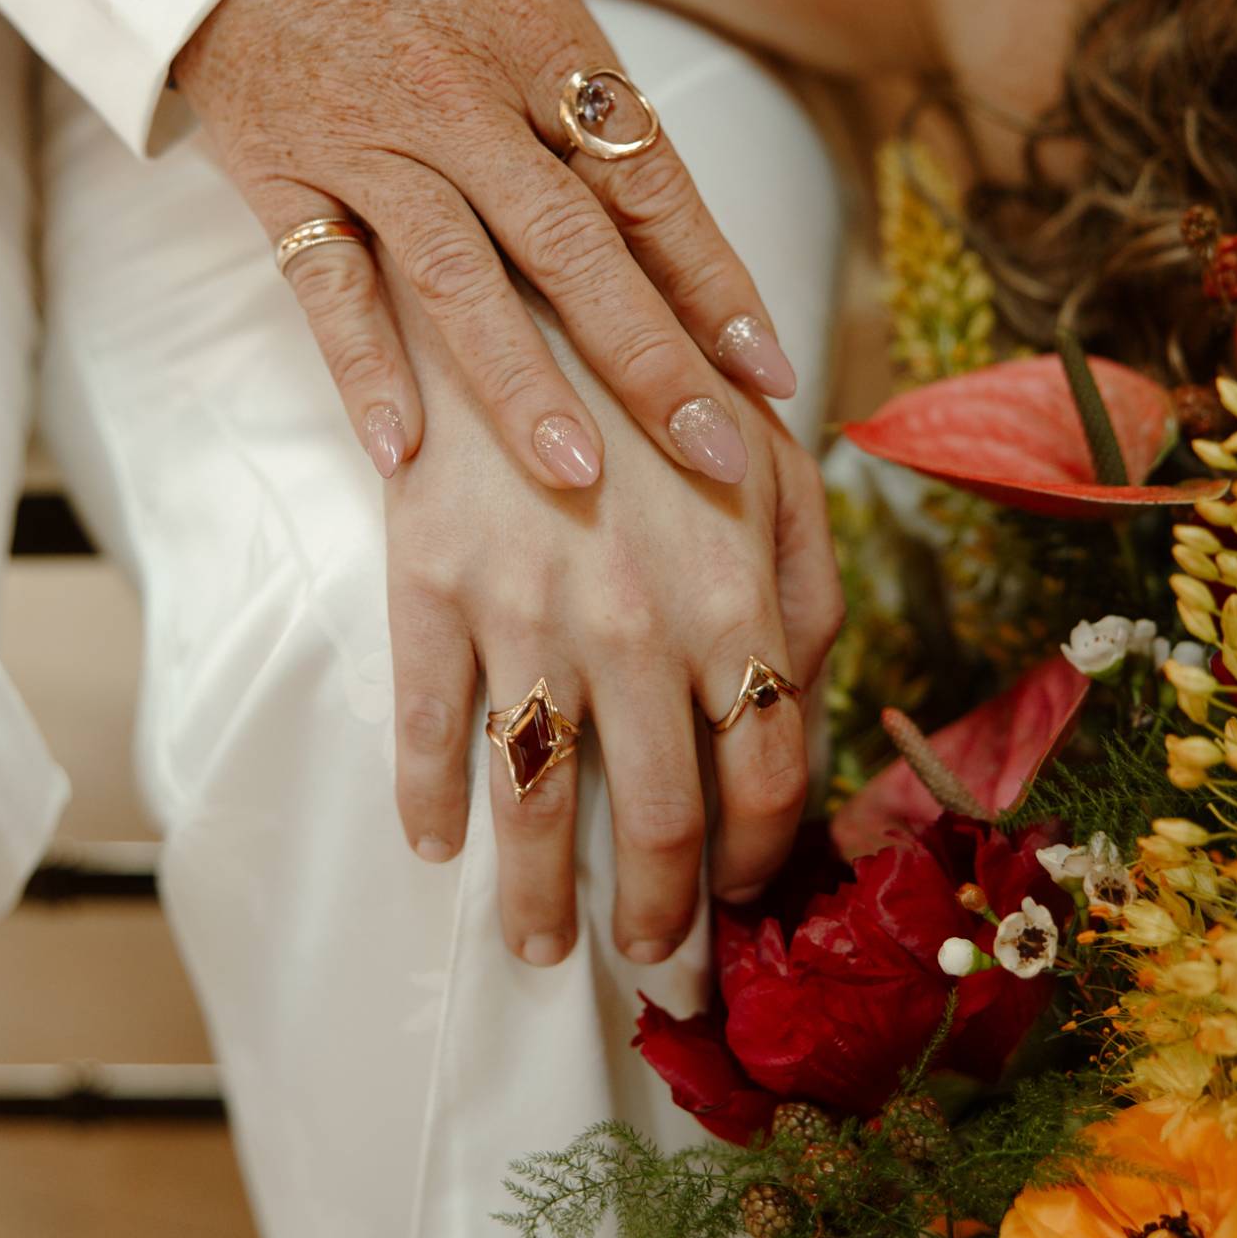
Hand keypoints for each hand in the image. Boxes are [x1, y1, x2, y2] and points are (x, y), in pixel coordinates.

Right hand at [170, 0, 797, 488]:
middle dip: (650, 358)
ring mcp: (369, 140)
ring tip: (579, 478)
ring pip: (456, 276)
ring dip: (520, 384)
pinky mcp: (282, 171)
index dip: (712, 281)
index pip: (646, 182)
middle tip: (713, 453)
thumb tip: (665, 206)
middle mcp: (463, 99)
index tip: (767, 370)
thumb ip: (588, 91)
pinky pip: (325, 282)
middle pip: (572, 244)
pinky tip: (404, 456)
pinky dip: (363, 369)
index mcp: (542, 45)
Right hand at [381, 270, 841, 962]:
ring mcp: (526, 609)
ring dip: (537, 900)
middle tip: (652, 965)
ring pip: (534, 804)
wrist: (514, 272)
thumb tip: (811, 712)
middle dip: (657, 918)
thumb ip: (808, 589)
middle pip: (658, 819)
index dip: (756, 857)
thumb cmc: (663, 372)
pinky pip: (425, 730)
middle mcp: (639, 621)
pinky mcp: (428, 584)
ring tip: (539, 947)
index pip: (768, 775)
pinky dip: (428, 804)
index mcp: (740, 594)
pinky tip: (437, 845)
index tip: (736, 898)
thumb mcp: (774, 460)